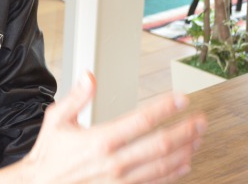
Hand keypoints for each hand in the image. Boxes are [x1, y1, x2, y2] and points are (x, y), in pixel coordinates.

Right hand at [0, 72, 206, 183]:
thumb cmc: (50, 154)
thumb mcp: (56, 119)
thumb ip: (76, 97)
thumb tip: (89, 76)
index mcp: (99, 140)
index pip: (141, 121)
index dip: (165, 108)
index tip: (180, 99)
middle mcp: (114, 162)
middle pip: (160, 145)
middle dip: (184, 130)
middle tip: (199, 119)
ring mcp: (121, 180)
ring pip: (163, 166)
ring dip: (184, 151)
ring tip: (197, 138)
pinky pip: (155, 183)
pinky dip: (174, 174)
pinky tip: (184, 164)